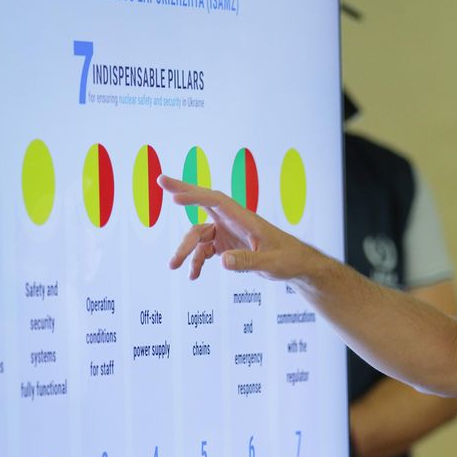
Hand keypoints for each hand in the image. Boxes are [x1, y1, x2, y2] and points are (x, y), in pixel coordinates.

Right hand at [159, 174, 313, 280]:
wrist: (296, 265)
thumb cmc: (289, 259)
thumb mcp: (271, 264)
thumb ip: (248, 261)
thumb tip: (222, 260)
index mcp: (245, 218)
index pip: (217, 200)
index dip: (195, 196)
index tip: (175, 196)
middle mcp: (233, 221)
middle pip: (203, 203)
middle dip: (182, 193)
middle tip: (160, 181)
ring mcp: (228, 232)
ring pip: (198, 235)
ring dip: (186, 250)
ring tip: (174, 266)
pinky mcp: (226, 244)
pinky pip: (204, 250)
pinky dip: (197, 261)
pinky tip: (193, 275)